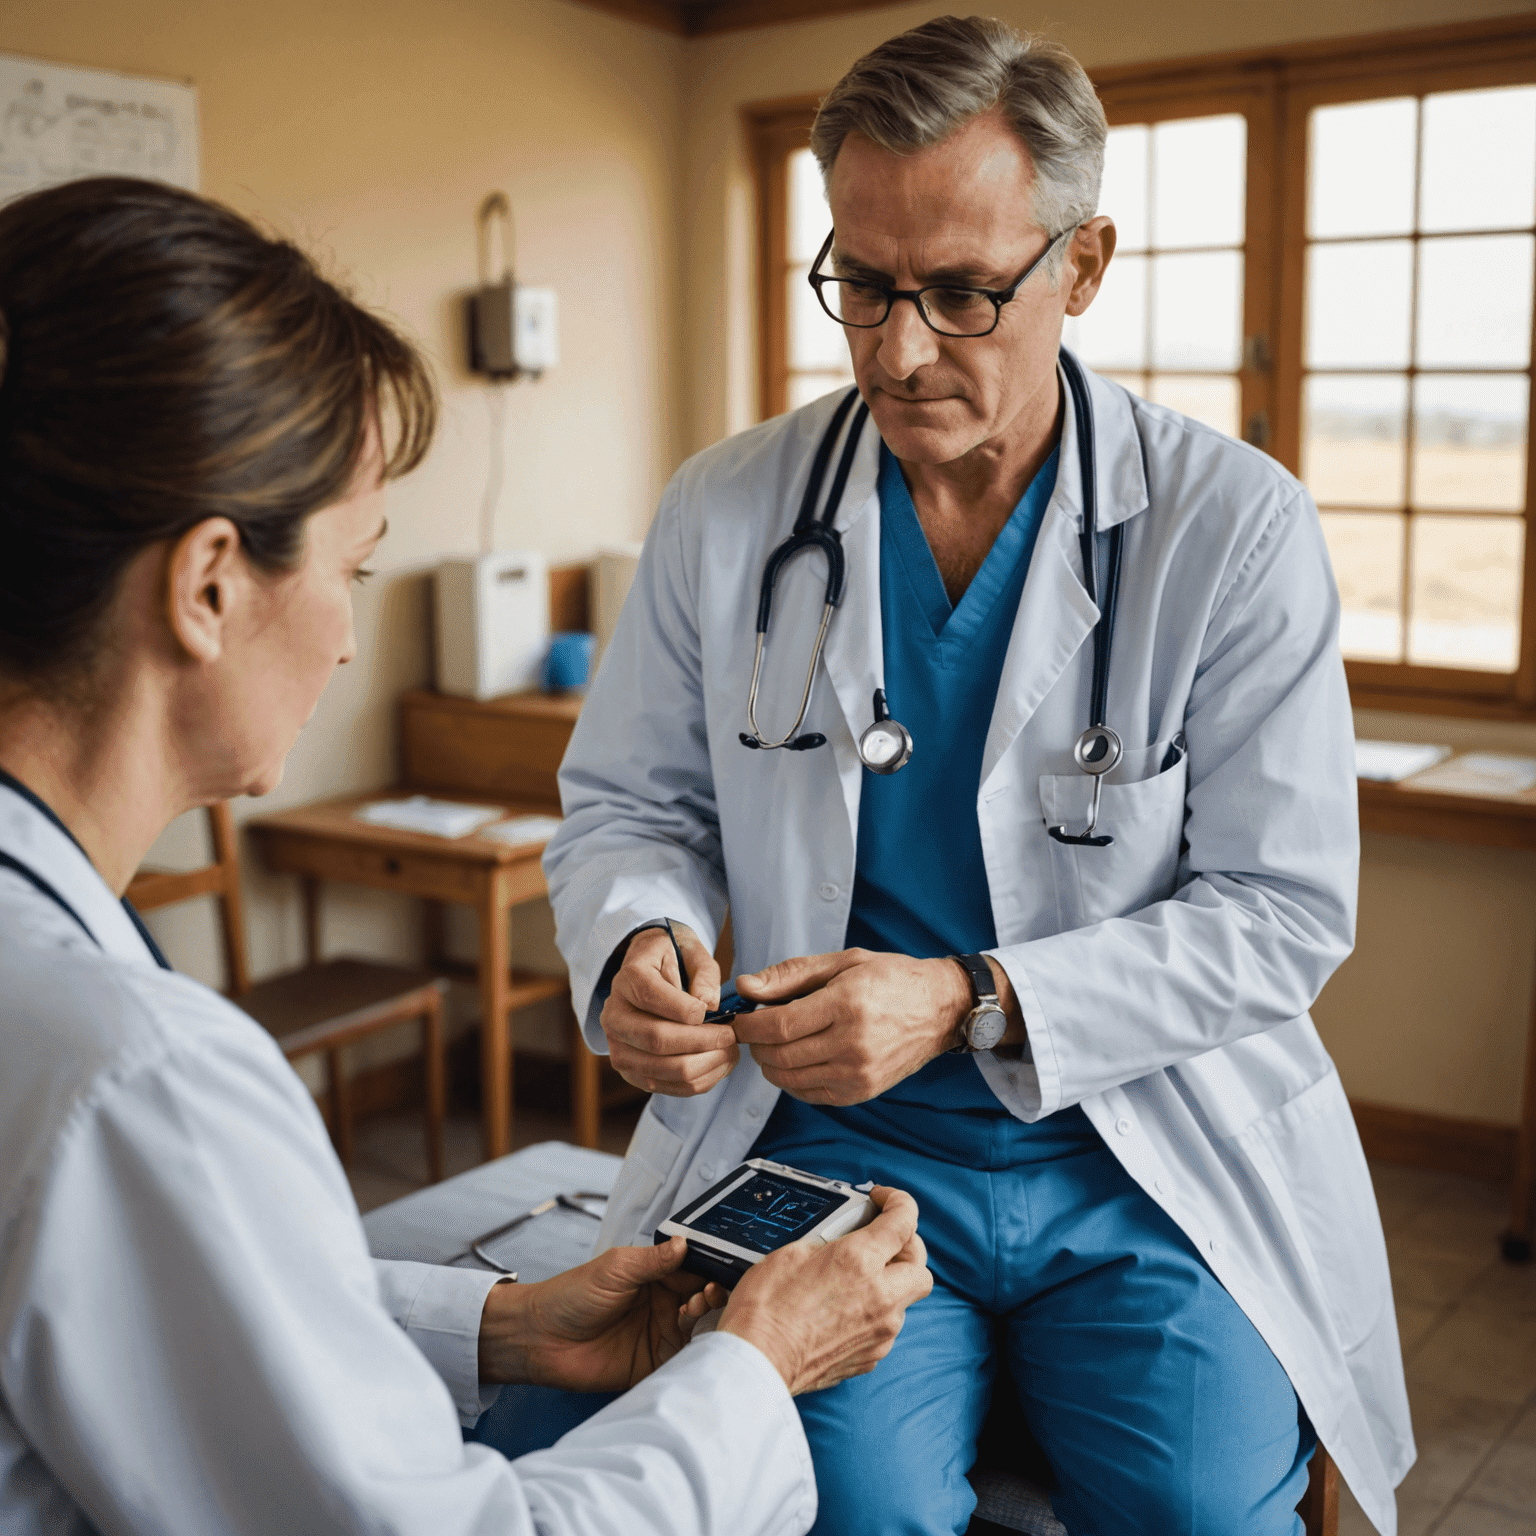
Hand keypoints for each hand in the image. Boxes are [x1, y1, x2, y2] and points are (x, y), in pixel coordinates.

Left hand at [478, 1236, 729, 1390]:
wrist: (541, 1339)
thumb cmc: (571, 1295)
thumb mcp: (615, 1269)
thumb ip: (653, 1260)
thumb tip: (685, 1243)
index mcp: (656, 1276)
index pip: (695, 1269)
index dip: (712, 1268)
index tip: (725, 1269)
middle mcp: (665, 1304)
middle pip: (703, 1298)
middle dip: (715, 1294)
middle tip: (710, 1293)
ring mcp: (662, 1334)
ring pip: (700, 1327)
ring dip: (707, 1319)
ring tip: (698, 1310)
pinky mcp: (655, 1364)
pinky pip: (685, 1359)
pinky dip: (698, 1352)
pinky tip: (700, 1343)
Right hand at [601, 923, 737, 1096]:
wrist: (649, 976)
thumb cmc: (674, 960)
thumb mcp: (692, 951)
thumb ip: (704, 974)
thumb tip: (709, 1006)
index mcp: (628, 979)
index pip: (651, 997)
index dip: (686, 1010)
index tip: (717, 1014)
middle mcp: (614, 1015)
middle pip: (656, 1039)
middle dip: (701, 1042)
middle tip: (730, 1036)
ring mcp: (618, 1047)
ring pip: (662, 1069)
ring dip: (703, 1065)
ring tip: (729, 1051)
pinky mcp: (630, 1071)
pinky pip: (665, 1087)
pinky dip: (698, 1081)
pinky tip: (718, 1065)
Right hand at [719, 1185, 932, 1394]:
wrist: (757, 1361)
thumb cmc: (766, 1307)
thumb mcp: (794, 1252)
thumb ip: (832, 1243)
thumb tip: (843, 1243)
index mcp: (860, 1261)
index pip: (904, 1221)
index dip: (898, 1201)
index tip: (884, 1200)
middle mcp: (880, 1297)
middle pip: (920, 1266)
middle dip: (907, 1247)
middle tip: (884, 1240)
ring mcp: (880, 1332)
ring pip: (906, 1300)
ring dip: (891, 1283)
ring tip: (858, 1278)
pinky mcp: (870, 1357)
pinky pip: (886, 1328)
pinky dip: (875, 1313)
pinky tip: (847, 1309)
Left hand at [732, 948, 970, 1104]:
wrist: (940, 1008)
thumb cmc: (892, 979)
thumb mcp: (842, 962)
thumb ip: (790, 975)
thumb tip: (746, 988)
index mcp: (847, 1005)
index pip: (779, 1026)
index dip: (750, 1026)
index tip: (740, 1020)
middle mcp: (853, 1044)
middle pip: (781, 1056)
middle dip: (756, 1045)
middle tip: (753, 1031)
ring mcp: (859, 1073)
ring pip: (791, 1079)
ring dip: (770, 1064)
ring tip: (771, 1045)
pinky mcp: (862, 1091)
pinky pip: (811, 1094)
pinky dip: (792, 1081)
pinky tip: (794, 1060)